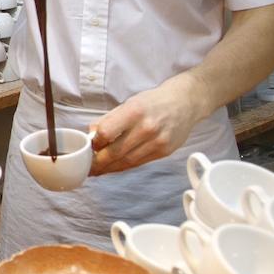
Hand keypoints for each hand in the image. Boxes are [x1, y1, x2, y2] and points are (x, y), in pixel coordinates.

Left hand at [87, 82, 206, 175]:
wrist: (184, 103)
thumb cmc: (153, 102)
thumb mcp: (128, 103)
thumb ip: (108, 120)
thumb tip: (91, 136)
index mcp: (134, 111)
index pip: (106, 132)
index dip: (95, 143)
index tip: (89, 147)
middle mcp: (146, 127)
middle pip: (115, 151)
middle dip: (99, 163)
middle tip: (89, 167)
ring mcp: (157, 141)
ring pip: (127, 161)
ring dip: (110, 168)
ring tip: (99, 171)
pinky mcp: (164, 151)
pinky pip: (139, 163)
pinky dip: (125, 166)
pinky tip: (115, 167)